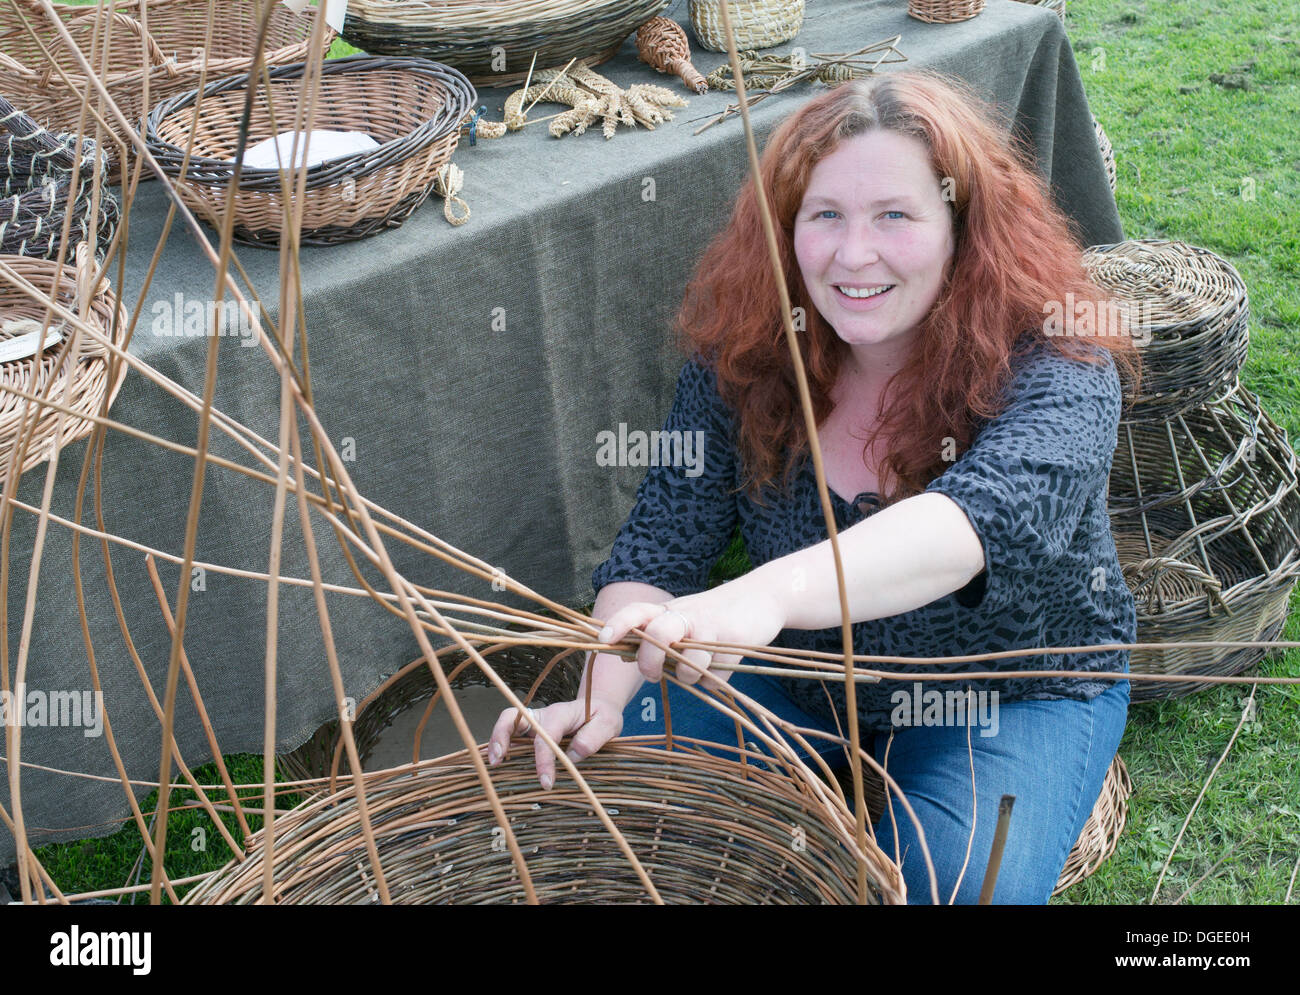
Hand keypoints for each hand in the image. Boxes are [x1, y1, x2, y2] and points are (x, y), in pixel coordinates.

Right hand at [487, 693, 625, 789]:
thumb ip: (594, 737)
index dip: (543, 759)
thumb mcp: (609, 723)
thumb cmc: (602, 716)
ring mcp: (534, 722)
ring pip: (507, 724)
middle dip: (500, 736)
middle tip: (497, 761)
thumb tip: (573, 754)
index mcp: (561, 714)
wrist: (599, 707)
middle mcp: (542, 715)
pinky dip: (502, 746)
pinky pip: (512, 735)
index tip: (547, 783)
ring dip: (496, 741)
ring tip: (493, 764)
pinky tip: (501, 764)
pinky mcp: (531, 731)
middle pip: (513, 717)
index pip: (546, 736)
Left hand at [596, 577, 787, 686]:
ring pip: (686, 665)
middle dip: (650, 661)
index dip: (618, 623)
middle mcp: (685, 616)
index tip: (602, 639)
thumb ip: (656, 635)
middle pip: (656, 635)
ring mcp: (709, 629)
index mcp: (668, 610)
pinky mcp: (732, 644)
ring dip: (689, 676)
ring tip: (698, 669)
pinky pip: (713, 677)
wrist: (762, 599)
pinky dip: (713, 679)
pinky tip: (721, 666)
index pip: (637, 611)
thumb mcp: (681, 618)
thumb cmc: (712, 614)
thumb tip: (624, 656)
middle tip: (653, 675)